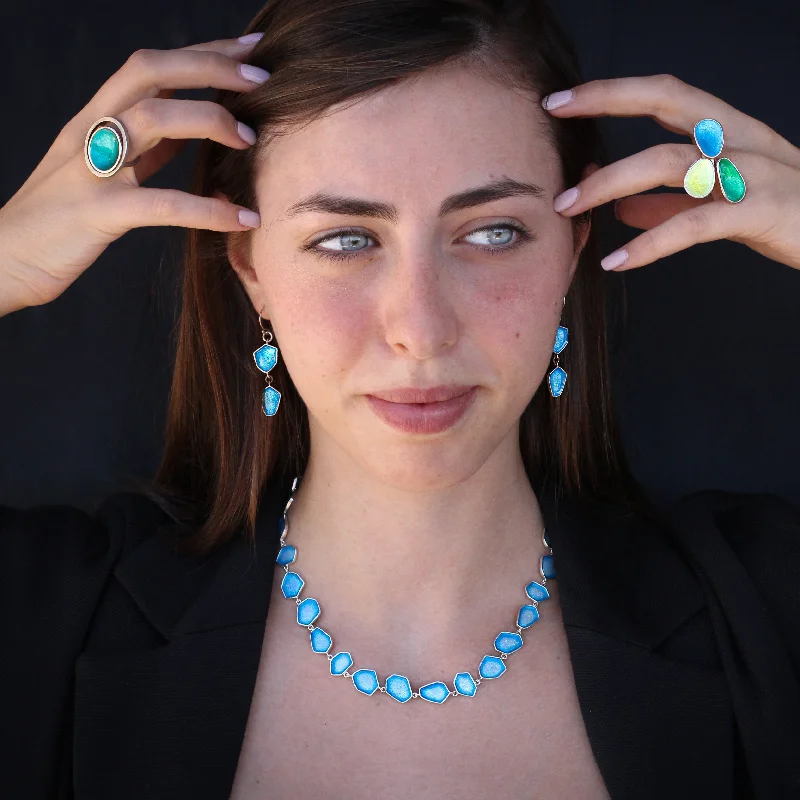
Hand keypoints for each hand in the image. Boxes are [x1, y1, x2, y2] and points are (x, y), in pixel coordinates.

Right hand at [0, 33, 268, 315]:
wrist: (4, 259)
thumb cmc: (60, 218)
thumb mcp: (102, 171)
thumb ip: (144, 149)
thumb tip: (189, 134)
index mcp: (95, 118)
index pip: (150, 67)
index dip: (201, 53)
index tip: (248, 50)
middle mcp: (90, 131)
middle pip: (149, 72)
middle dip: (209, 67)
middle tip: (261, 79)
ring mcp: (91, 169)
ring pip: (151, 119)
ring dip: (209, 122)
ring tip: (250, 140)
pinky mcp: (98, 213)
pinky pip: (162, 204)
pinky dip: (207, 209)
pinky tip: (242, 219)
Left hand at [541, 75, 799, 271]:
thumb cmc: (783, 211)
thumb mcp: (721, 199)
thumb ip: (669, 203)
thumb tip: (620, 211)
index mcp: (727, 131)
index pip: (664, 95)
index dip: (613, 91)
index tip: (563, 100)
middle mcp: (739, 139)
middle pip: (668, 102)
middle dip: (608, 100)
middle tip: (552, 115)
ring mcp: (752, 171)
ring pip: (671, 161)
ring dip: (611, 182)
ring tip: (568, 206)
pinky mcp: (761, 212)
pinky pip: (696, 224)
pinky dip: (651, 243)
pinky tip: (617, 262)